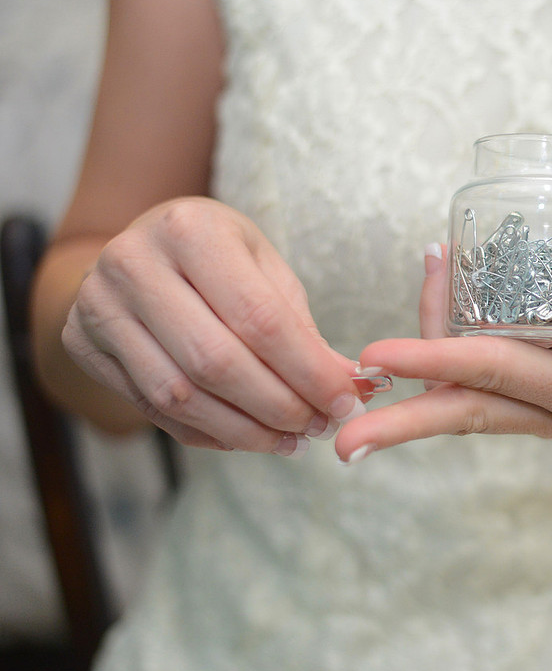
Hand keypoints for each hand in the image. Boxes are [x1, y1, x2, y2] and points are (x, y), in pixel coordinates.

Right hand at [63, 197, 371, 454]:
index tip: (346, 401)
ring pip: (180, 395)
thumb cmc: (218, 255)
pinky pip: (152, 409)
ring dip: (245, 430)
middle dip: (278, 406)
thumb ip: (302, 328)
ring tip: (291, 440)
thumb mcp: (264, 267)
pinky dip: (209, 433)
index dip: (307, 369)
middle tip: (320, 426)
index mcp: (189, 229)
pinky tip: (250, 438)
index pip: (258, 318)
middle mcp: (133, 263)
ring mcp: (98, 306)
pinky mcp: (82, 345)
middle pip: (216, 361)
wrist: (139, 247)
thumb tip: (351, 388)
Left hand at [334, 242, 551, 461]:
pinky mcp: (546, 388)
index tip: (374, 356)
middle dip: (401, 422)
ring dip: (422, 361)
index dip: (434, 360)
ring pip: (468, 390)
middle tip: (338, 440)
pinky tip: (444, 280)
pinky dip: (452, 339)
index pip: (496, 375)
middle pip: (465, 411)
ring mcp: (550, 405)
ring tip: (406, 297)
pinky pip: (484, 372)